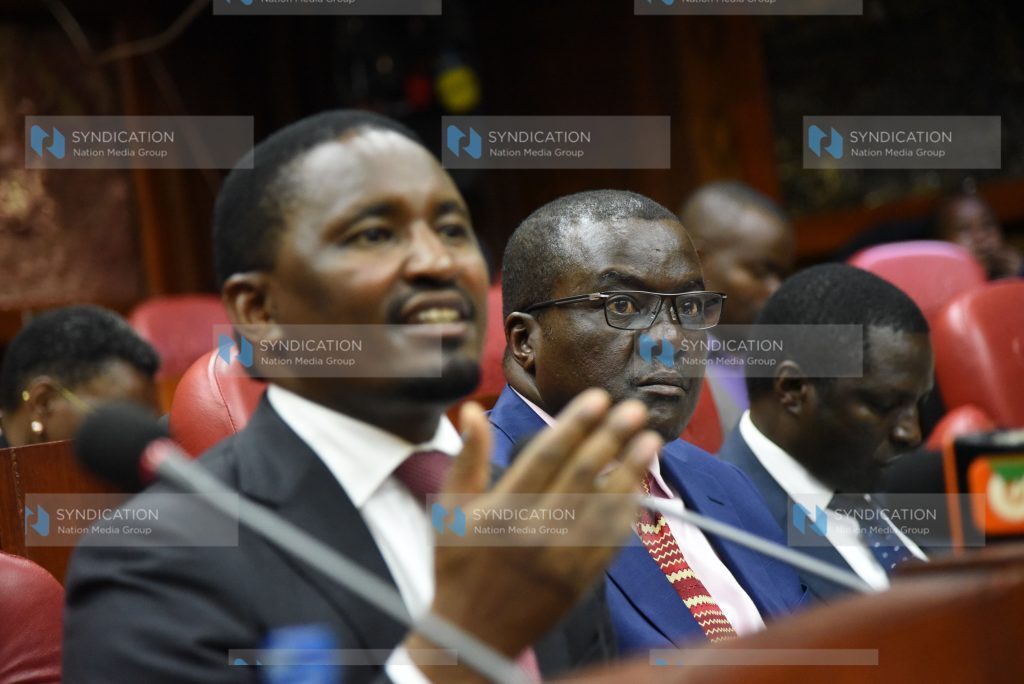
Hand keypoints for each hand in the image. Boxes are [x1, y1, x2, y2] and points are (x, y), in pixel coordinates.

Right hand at [404, 389, 660, 680]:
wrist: (472, 636)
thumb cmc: (457, 565)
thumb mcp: (450, 510)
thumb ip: (467, 458)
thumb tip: (474, 410)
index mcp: (501, 511)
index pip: (545, 456)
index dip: (574, 425)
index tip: (598, 398)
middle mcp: (534, 533)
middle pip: (581, 475)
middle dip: (610, 437)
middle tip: (634, 408)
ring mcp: (562, 559)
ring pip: (604, 505)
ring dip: (630, 469)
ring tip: (650, 439)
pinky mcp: (581, 581)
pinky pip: (611, 539)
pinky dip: (627, 510)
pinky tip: (639, 485)